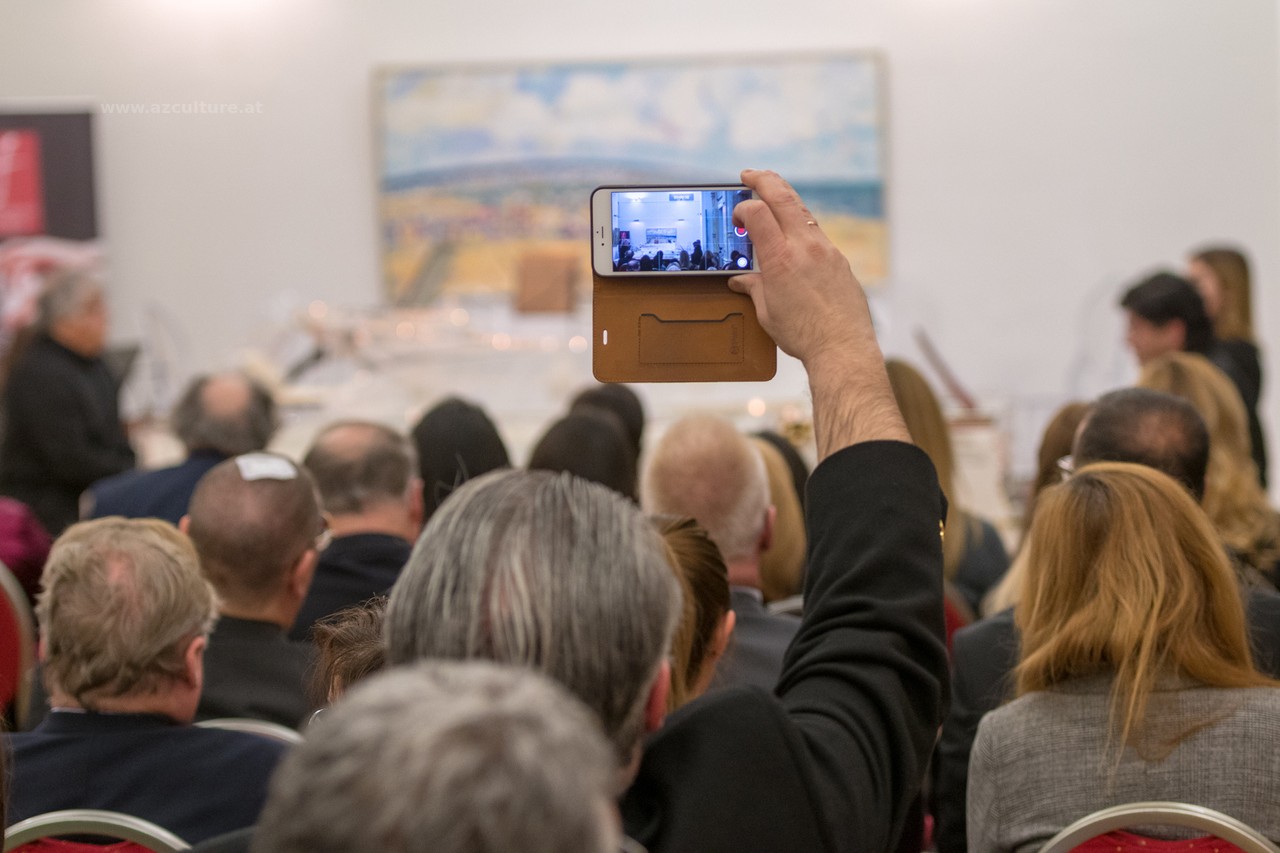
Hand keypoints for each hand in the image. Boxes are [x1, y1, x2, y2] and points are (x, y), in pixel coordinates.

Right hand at [728, 169, 875, 372]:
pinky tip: (794, 233)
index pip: (758, 213)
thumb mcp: (768, 312)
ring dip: (784, 199)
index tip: (737, 216)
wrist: (842, 347)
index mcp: (781, 259)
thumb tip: (742, 281)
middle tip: (750, 174)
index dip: (743, 207)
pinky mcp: (839, 259)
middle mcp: (804, 247)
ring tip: (772, 195)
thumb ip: (754, 288)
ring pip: (803, 212)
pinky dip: (801, 224)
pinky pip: (816, 232)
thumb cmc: (804, 335)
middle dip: (764, 180)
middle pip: (783, 198)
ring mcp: (825, 250)